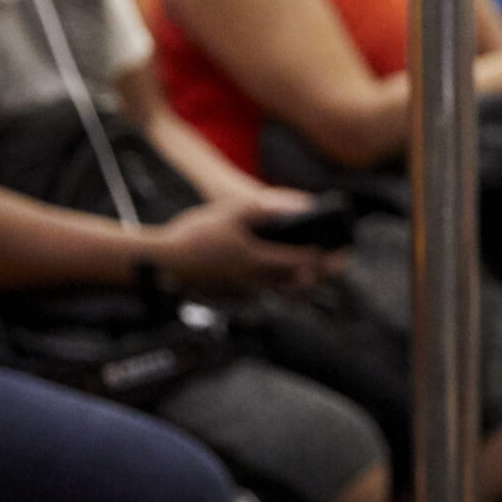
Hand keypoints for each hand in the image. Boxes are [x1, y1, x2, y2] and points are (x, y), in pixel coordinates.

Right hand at [152, 199, 326, 296]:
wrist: (159, 263)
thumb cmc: (193, 235)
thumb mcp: (228, 213)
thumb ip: (263, 209)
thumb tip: (296, 206)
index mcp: (252, 260)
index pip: (298, 262)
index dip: (321, 256)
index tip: (338, 248)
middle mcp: (251, 281)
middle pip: (296, 283)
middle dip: (322, 274)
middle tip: (341, 264)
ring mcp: (242, 291)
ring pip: (282, 292)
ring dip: (305, 283)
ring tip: (321, 271)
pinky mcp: (233, 294)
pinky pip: (266, 292)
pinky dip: (282, 285)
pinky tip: (290, 273)